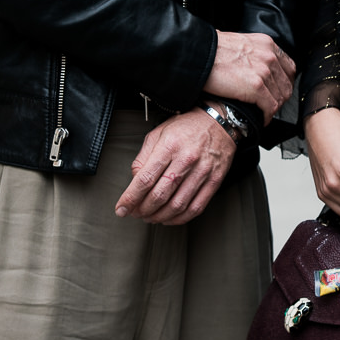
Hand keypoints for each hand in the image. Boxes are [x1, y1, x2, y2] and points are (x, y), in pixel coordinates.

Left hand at [115, 110, 235, 225]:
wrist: (218, 121)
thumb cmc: (186, 127)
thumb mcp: (158, 133)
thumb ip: (143, 157)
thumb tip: (134, 181)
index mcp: (169, 146)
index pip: (145, 179)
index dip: (130, 198)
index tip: (121, 209)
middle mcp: (186, 160)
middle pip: (160, 195)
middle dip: (143, 210)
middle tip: (135, 214)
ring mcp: (202, 172)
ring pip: (177, 205)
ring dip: (159, 217)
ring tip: (150, 217)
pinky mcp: (214, 181)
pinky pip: (196, 207)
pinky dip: (180, 218)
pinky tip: (169, 218)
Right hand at [204, 31, 294, 124]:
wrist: (199, 54)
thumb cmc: (212, 49)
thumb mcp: (241, 43)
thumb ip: (253, 53)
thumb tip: (254, 67)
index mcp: (267, 45)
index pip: (289, 68)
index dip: (284, 83)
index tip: (278, 91)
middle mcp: (269, 57)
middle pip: (286, 85)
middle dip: (279, 98)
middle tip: (270, 106)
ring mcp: (264, 72)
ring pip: (280, 98)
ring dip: (272, 109)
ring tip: (263, 114)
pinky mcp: (256, 87)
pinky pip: (270, 107)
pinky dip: (266, 116)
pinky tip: (260, 119)